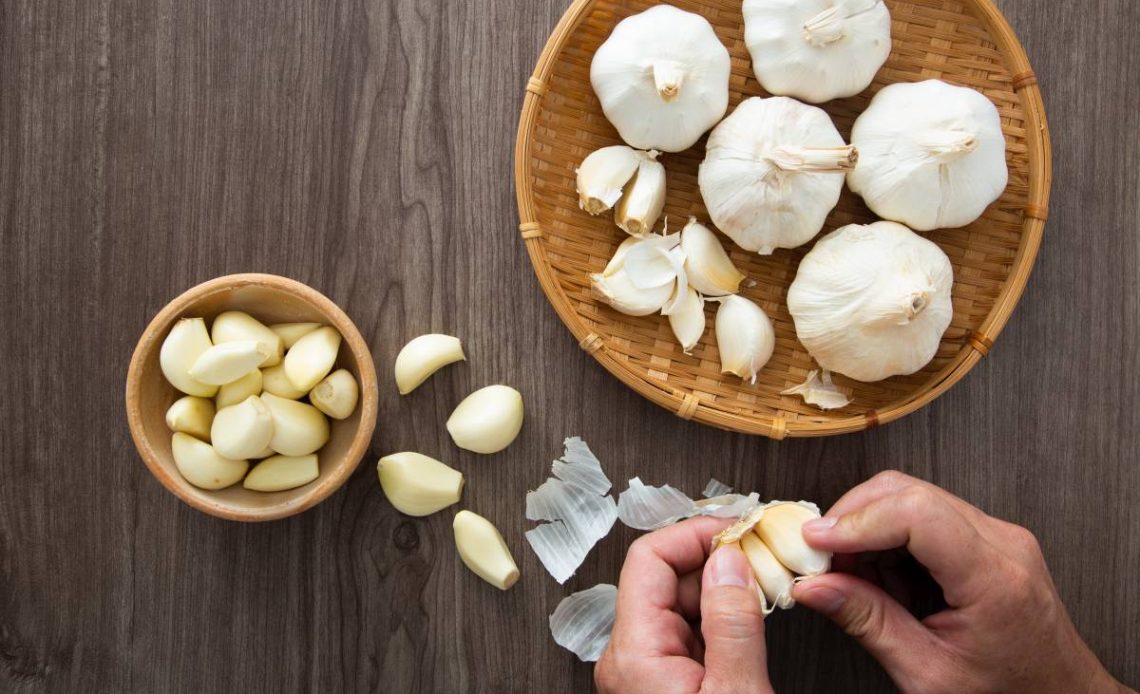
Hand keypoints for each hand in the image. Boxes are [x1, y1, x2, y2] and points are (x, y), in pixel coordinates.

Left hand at [595, 516, 772, 693]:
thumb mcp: (736, 692)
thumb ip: (732, 625)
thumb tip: (730, 562)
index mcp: (634, 653)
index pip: (649, 559)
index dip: (694, 535)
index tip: (736, 529)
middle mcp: (629, 657)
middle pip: (666, 579)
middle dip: (716, 561)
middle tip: (760, 555)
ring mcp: (644, 669)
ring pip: (680, 604)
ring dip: (722, 590)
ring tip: (762, 586)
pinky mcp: (663, 681)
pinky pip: (689, 632)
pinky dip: (720, 619)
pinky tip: (749, 619)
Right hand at [793, 471, 1128, 693]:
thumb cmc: (1008, 693)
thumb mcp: (928, 673)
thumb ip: (867, 623)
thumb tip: (813, 587)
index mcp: (994, 578)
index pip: (916, 514)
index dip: (856, 521)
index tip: (815, 540)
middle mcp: (1002, 542)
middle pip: (907, 493)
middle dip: (851, 520)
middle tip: (819, 560)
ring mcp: (996, 535)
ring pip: (910, 497)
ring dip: (866, 529)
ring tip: (849, 578)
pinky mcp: (985, 538)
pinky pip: (923, 516)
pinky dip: (887, 539)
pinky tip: (878, 578)